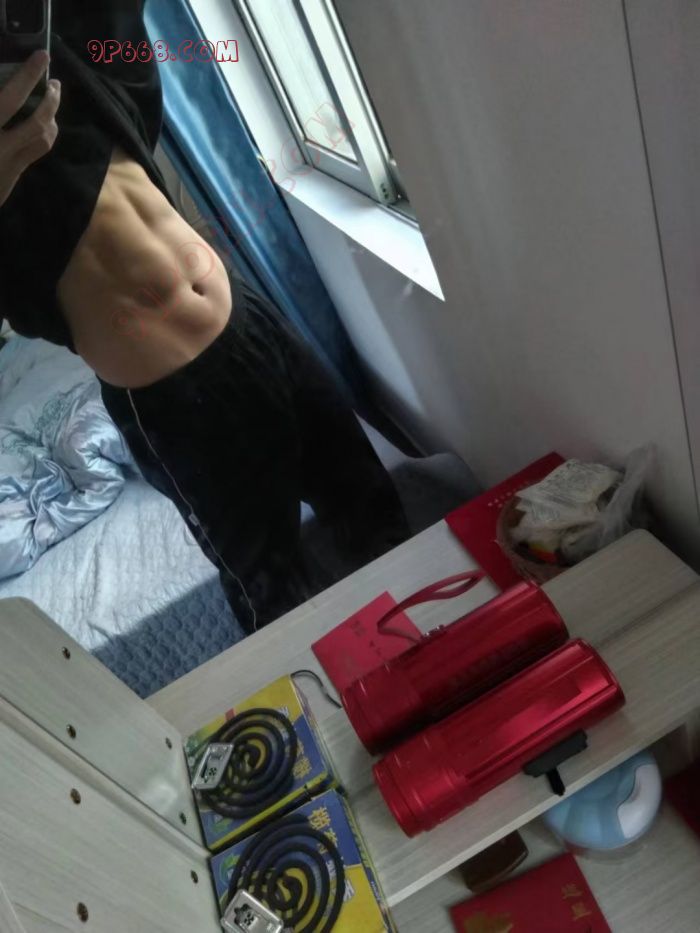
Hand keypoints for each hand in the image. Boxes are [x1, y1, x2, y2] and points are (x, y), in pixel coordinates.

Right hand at [0, 51, 60, 206]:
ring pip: (43, 137)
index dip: (28, 76)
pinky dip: (47, 132)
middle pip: (37, 121)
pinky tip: (46, 121)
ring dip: (52, 114)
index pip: (11, 99)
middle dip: (51, 98)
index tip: (42, 56)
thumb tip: (2, 75)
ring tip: (52, 96)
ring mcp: (8, 161)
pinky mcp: (13, 172)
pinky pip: (38, 149)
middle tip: (53, 80)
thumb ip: (1, 108)